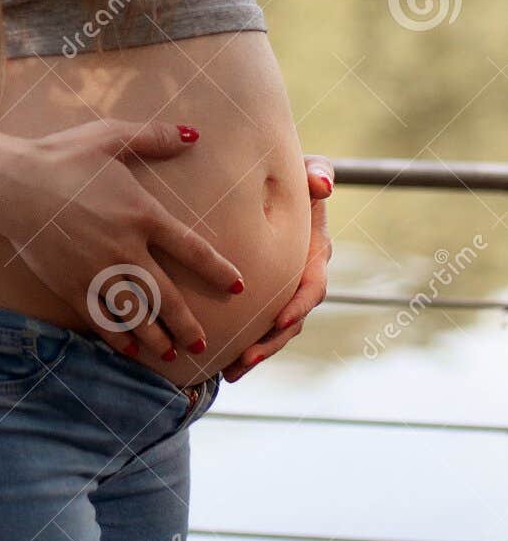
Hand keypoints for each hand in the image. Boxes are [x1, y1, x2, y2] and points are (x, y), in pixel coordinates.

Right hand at [0, 117, 246, 371]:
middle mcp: (126, 249)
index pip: (192, 249)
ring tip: (172, 355)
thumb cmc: (63, 156)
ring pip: (137, 314)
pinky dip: (118, 337)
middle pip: (167, 296)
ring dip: (157, 338)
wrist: (13, 184)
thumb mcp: (111, 136)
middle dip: (187, 324)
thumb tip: (193, 133)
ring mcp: (98, 271)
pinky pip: (101, 318)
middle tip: (202, 343)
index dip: (217, 270)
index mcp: (143, 214)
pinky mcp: (71, 285)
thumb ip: (154, 137)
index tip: (237, 286)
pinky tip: (130, 350)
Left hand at [222, 155, 333, 382]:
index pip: (312, 286)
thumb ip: (319, 172)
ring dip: (255, 353)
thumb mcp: (310, 169)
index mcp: (315, 253)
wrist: (274, 183)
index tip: (280, 319)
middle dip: (271, 342)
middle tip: (247, 357)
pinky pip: (255, 325)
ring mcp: (282, 289)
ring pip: (273, 332)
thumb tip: (322, 184)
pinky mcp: (262, 294)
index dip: (298, 305)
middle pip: (292, 321)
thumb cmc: (294, 174)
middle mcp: (301, 277)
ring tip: (231, 372)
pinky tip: (219, 364)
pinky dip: (241, 345)